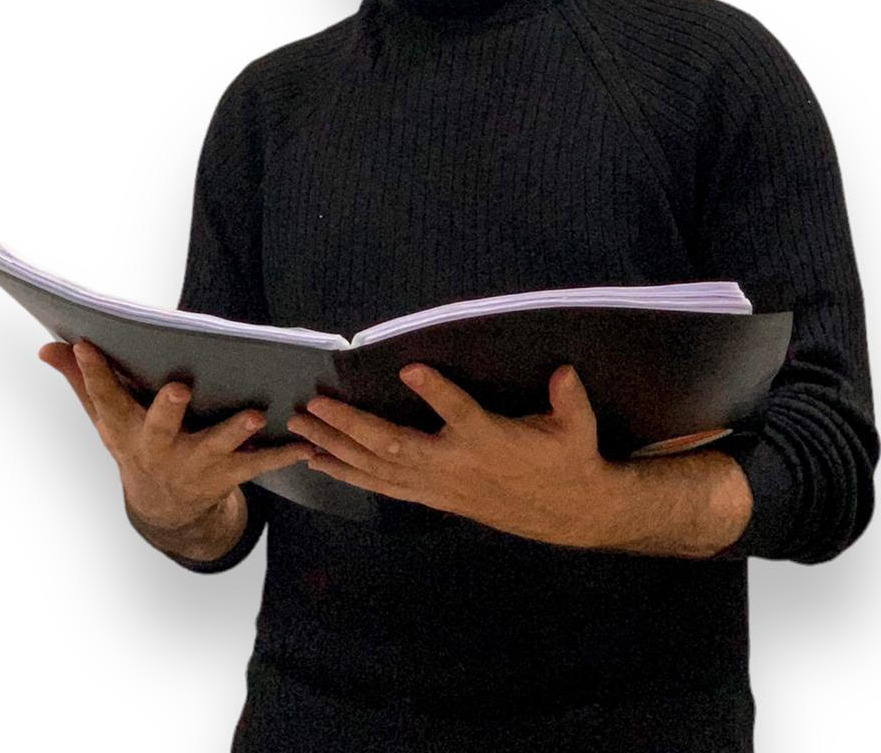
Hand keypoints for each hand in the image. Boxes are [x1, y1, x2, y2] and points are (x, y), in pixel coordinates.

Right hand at [38, 339, 317, 528]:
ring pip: (216, 447)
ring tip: (258, 416)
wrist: (167, 508)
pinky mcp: (228, 474)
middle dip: (167, 409)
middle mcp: (158, 447)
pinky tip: (308, 443)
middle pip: (160, 427)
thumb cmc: (138, 441)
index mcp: (125, 428)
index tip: (88, 342)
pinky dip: (285, 455)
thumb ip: (83, 381)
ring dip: (236, 432)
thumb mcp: (107, 417)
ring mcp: (194, 463)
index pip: (104, 397)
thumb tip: (49, 347)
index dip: (94, 372)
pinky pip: (259, 465)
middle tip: (178, 388)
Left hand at [286, 363, 624, 545]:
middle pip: (395, 446)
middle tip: (314, 403)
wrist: (566, 512)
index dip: (437, 393)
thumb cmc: (568, 459)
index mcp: (489, 440)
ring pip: (379, 468)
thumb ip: (570, 399)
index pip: (461, 413)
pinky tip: (319, 462)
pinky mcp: (432, 495)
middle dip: (350, 425)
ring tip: (302, 428)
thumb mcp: (578, 428)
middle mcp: (455, 464)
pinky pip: (381, 486)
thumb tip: (565, 371)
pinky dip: (348, 473)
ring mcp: (438, 484)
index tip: (410, 368)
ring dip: (337, 447)